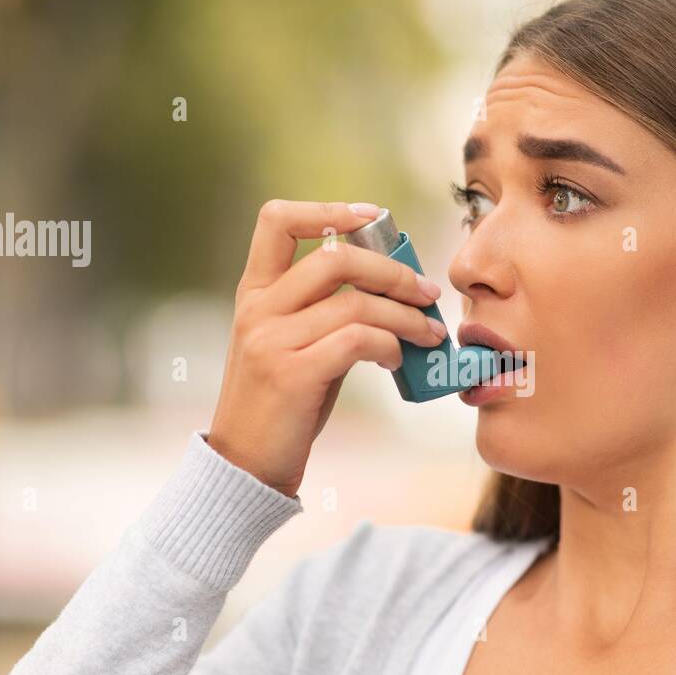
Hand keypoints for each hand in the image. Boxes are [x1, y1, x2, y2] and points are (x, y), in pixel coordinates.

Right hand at [207, 200, 444, 497]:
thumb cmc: (282, 405)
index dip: (328, 209)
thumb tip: (392, 288)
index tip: (374, 216)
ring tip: (430, 333)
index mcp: (254, 292)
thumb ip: (326, 312)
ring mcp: (271, 340)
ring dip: (405, 316)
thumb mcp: (294, 345)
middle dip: (393, 271)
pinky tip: (398, 360)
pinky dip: (390, 345)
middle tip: (427, 292)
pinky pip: (358, 341)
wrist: (246, 465)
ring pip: (355, 303)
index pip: (277, 220)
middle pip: (335, 258)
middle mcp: (258, 309)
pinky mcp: (292, 374)